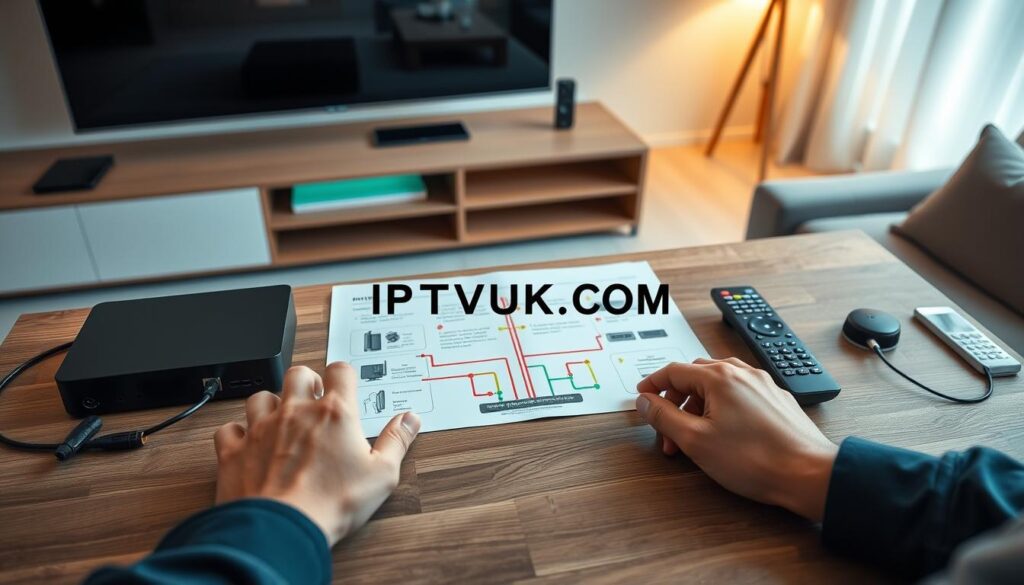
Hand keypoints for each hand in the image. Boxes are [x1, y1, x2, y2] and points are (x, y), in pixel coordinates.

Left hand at [213, 363, 420, 544]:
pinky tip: (246, 441)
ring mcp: (262, 428)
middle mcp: (296, 412)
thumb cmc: (332, 503)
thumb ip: (397, 441)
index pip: (340, 370)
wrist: (283, 528)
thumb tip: (410, 420)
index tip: (346, 384)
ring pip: (260, 396)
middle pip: (298, 373)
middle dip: (307, 380)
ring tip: (280, 417)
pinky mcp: (235, 450)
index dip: (344, 374)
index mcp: (334, 413)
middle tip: (314, 397)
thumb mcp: (382, 474)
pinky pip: (229, 428)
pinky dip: (237, 432)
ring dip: (271, 402)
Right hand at [635, 358, 837, 521]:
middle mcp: (742, 374)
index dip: (653, 384)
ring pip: (719, 385)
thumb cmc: (756, 459)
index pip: (674, 371)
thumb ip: (664, 417)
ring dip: (699, 404)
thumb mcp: (695, 440)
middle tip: (667, 427)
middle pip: (696, 375)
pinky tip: (724, 432)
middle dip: (676, 399)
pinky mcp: (777, 401)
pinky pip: (740, 394)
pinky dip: (722, 407)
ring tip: (695, 434)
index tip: (643, 396)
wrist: (808, 474)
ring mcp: (763, 386)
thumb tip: (645, 401)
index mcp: (720, 377)